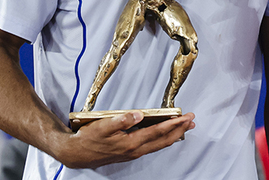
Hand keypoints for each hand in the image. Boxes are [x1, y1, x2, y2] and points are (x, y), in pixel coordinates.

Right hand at [57, 112, 194, 167]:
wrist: (76, 154)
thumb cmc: (88, 139)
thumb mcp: (102, 126)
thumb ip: (121, 120)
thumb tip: (138, 114)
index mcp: (131, 143)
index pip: (157, 132)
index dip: (173, 124)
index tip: (185, 117)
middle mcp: (135, 150)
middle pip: (163, 140)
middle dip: (179, 130)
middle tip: (192, 120)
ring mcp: (133, 152)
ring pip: (159, 144)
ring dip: (174, 135)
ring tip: (185, 127)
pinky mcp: (130, 152)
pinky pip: (152, 146)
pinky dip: (163, 139)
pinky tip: (166, 135)